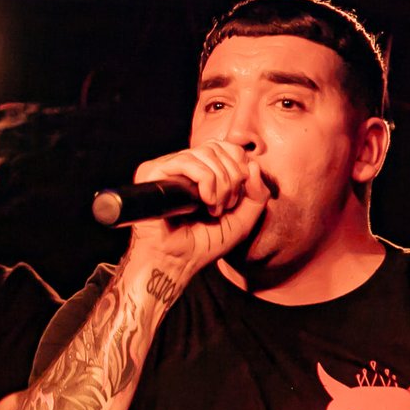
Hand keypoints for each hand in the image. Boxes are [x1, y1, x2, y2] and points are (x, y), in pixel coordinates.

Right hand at [128, 141, 272, 276]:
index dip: (240, 166)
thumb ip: (257, 195)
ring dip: (220, 183)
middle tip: (225, 206)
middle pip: (218, 147)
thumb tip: (254, 165)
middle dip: (232, 177)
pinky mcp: (153, 172)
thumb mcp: (242, 221)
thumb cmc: (204, 244)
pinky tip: (204, 201)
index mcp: (202, 172)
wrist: (177, 262)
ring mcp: (168, 167)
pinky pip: (187, 161)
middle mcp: (184, 166)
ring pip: (206, 153)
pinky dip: (205, 180)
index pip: (227, 147)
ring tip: (214, 208)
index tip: (236, 198)